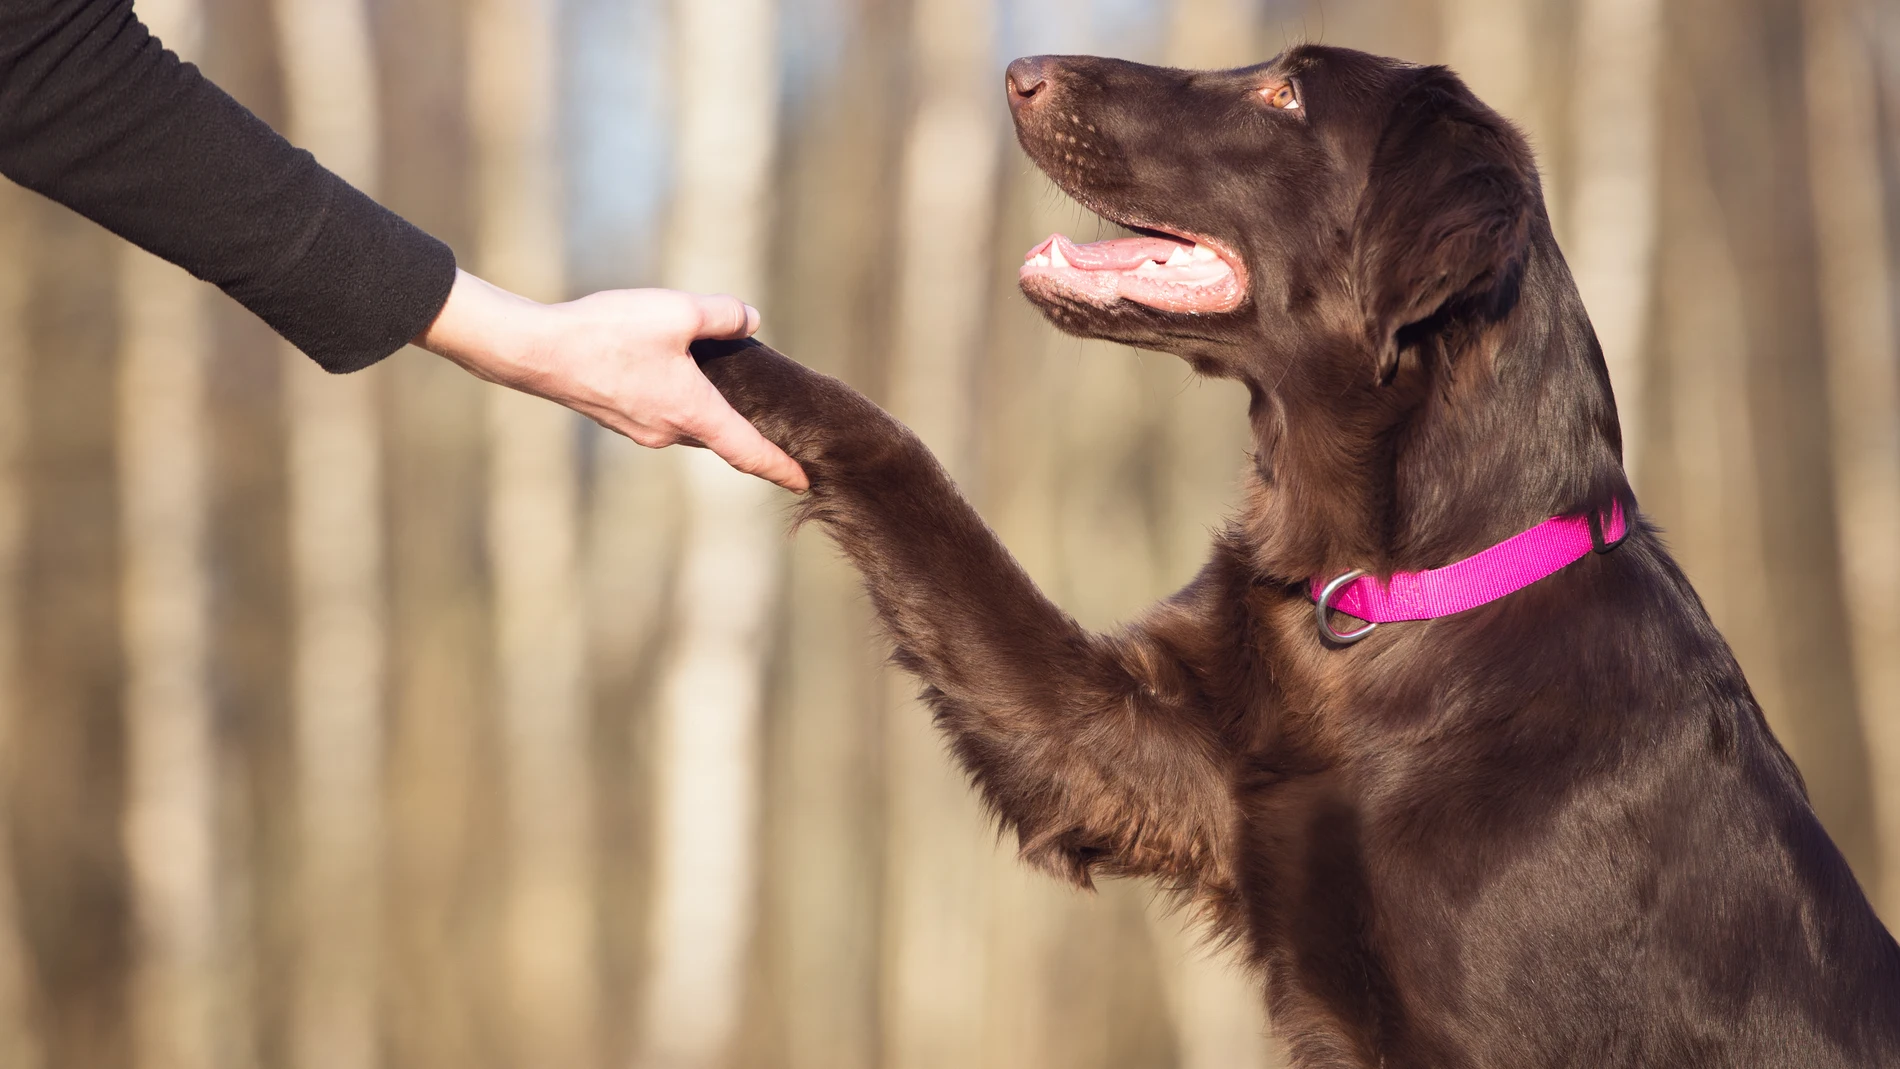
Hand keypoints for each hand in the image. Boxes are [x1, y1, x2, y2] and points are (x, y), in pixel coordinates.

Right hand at [413, 269, 808, 491]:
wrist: (536, 352)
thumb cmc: (607, 333)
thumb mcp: (676, 311)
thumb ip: (722, 315)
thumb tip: (750, 319)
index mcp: (693, 412)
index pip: (749, 451)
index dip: (781, 468)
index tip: (806, 483)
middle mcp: (669, 431)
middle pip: (723, 437)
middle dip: (750, 433)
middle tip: (780, 424)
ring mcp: (641, 430)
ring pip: (691, 424)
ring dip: (712, 412)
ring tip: (730, 388)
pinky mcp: (619, 417)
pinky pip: (665, 414)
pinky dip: (683, 402)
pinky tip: (678, 373)